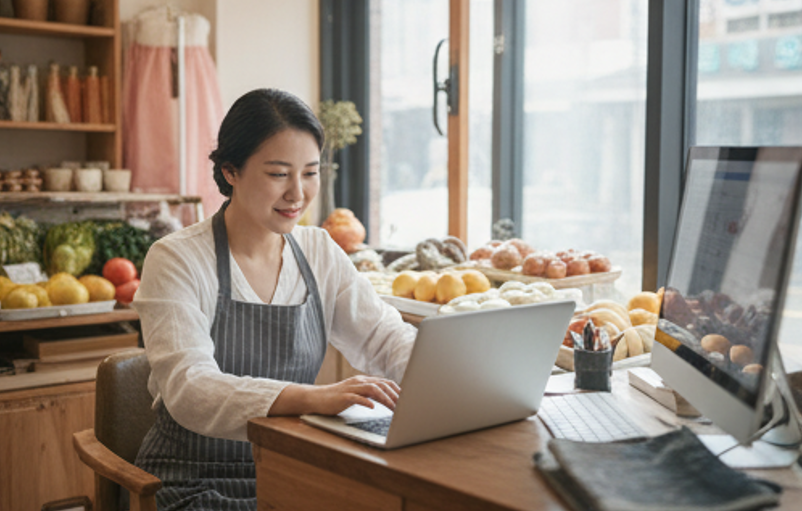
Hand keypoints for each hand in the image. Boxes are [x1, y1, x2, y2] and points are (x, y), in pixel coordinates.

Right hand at [269, 376, 400, 415]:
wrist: (317, 398)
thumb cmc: (338, 398)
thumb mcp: (357, 394)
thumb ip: (371, 394)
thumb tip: (390, 400)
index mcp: (364, 380)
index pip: (386, 382)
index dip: (398, 391)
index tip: (408, 400)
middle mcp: (359, 381)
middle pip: (382, 385)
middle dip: (395, 395)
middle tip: (405, 407)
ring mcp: (351, 388)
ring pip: (373, 389)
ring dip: (385, 399)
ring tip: (394, 409)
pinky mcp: (343, 396)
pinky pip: (357, 397)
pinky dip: (366, 402)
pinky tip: (373, 407)